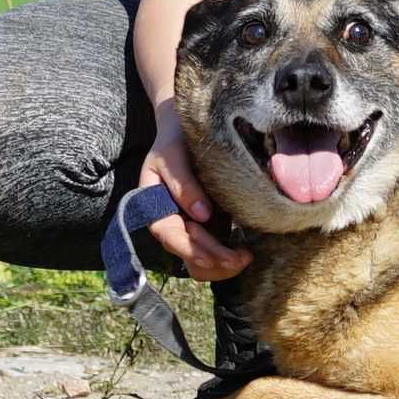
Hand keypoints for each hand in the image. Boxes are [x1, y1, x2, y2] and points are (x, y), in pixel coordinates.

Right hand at [137, 107, 250, 280]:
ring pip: (197, 263)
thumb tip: (202, 215)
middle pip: (185, 255)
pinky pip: (211, 253)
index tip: (212, 255)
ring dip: (220, 267)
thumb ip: (183, 184)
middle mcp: (169, 223)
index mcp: (154, 207)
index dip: (189, 248)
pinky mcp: (204, 228)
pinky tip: (244, 251)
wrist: (183, 131)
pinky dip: (225, 258)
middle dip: (213, 261)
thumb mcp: (173, 155)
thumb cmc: (175, 140)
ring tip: (245, 258)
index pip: (168, 235)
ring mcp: (187, 228)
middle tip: (243, 258)